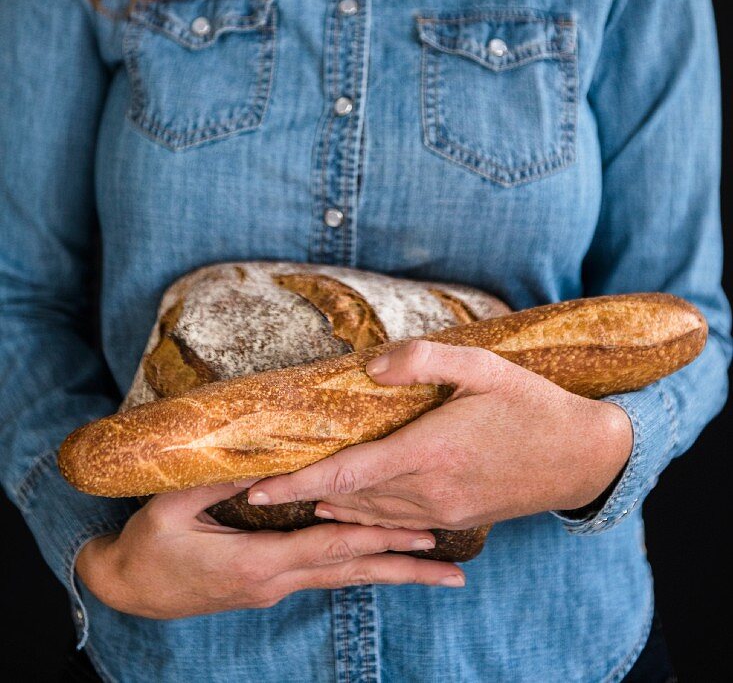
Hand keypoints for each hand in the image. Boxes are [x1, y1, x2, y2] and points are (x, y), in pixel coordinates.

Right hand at [74, 479, 466, 619]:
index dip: (375, 536)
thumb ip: (219, 479)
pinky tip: (378, 561)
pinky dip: (357, 567)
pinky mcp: (268, 584)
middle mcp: (275, 581)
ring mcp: (273, 588)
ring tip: (435, 574)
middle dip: (402, 569)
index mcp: (258, 563)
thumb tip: (266, 453)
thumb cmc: (148, 546)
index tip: (420, 532)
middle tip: (453, 572)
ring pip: (342, 578)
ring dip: (388, 572)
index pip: (330, 547)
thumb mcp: (174, 506)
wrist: (125, 590)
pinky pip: (324, 574)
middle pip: (349, 572)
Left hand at [246, 341, 633, 529]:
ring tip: (291, 498)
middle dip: (302, 495)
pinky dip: (364, 517)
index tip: (255, 486)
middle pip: (349, 499)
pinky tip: (347, 510)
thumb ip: (423, 361)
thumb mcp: (482, 364)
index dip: (297, 483)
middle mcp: (431, 490)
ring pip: (371, 516)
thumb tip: (369, 367)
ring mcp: (444, 510)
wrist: (583, 456)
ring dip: (329, 508)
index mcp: (430, 451)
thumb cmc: (530, 402)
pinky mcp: (457, 518)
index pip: (347, 474)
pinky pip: (397, 523)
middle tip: (258, 485)